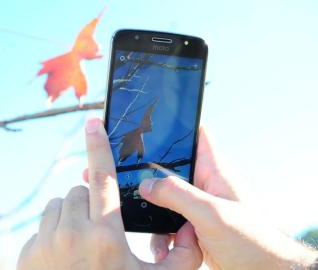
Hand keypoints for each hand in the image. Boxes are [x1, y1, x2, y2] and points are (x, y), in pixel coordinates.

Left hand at [17, 118, 201, 269]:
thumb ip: (182, 256)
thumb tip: (192, 229)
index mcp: (105, 237)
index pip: (102, 178)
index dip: (99, 146)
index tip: (93, 121)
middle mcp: (70, 235)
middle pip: (79, 193)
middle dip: (91, 203)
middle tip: (101, 227)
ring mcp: (43, 245)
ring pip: (58, 206)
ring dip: (71, 215)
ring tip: (83, 241)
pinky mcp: (26, 256)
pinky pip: (41, 228)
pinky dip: (53, 233)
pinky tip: (65, 257)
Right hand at [141, 128, 317, 269]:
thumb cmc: (251, 242)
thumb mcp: (212, 214)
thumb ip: (178, 196)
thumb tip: (146, 184)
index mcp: (214, 171)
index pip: (197, 135)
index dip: (178, 125)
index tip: (154, 126)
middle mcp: (204, 184)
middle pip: (172, 167)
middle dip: (153, 175)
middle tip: (138, 183)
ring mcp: (197, 206)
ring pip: (165, 197)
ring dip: (156, 210)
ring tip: (157, 225)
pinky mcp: (192, 225)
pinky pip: (168, 221)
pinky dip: (162, 232)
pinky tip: (166, 245)